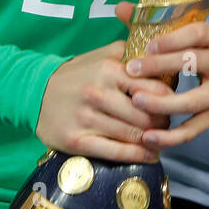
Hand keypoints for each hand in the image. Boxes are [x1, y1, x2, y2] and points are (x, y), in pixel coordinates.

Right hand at [36, 21, 171, 163]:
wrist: (35, 93)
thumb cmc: (76, 75)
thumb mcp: (100, 55)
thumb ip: (129, 52)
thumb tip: (160, 52)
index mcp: (108, 70)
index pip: (153, 87)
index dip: (169, 98)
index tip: (173, 103)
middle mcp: (98, 93)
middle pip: (146, 115)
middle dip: (162, 122)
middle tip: (167, 125)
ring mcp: (87, 119)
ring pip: (133, 135)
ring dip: (153, 141)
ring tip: (161, 140)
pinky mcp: (77, 141)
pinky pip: (114, 152)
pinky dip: (136, 156)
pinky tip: (148, 155)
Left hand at [124, 20, 208, 149]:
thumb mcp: (197, 30)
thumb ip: (156, 22)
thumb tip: (120, 8)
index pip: (197, 35)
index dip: (172, 40)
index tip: (147, 46)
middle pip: (193, 64)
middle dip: (160, 68)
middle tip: (131, 71)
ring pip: (192, 101)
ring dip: (162, 104)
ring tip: (136, 101)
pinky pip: (193, 129)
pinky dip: (171, 136)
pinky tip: (148, 136)